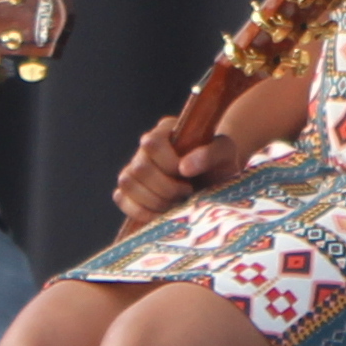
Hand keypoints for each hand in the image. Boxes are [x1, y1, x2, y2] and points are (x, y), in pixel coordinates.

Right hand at [114, 110, 243, 228]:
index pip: (151, 144)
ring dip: (153, 200)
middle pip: (139, 168)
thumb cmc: (220, 162)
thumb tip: (184, 167)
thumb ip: (209, 154)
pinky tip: (162, 214)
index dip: (168, 164)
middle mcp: (145, 148)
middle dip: (165, 188)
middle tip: (187, 193)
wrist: (216, 180)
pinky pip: (120, 198)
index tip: (189, 177)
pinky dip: (140, 211)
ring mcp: (134, 168)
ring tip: (176, 204)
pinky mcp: (130, 189)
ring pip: (126, 182)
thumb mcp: (224, 154)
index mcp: (165, 131)